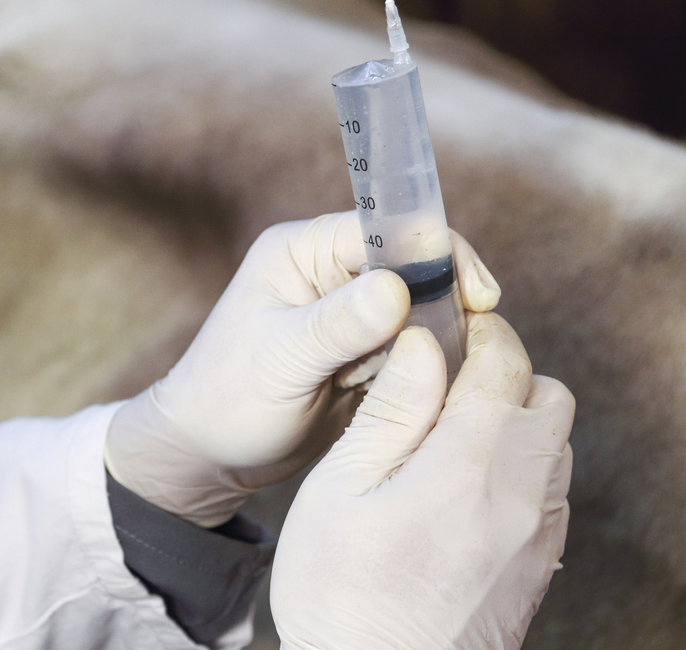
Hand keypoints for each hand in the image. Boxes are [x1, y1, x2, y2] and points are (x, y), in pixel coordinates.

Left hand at [103, 210, 500, 526]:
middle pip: (415, 269)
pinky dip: (421, 373)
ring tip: (408, 386)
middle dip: (439, 310)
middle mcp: (329, 272)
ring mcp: (348, 313)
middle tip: (450, 356)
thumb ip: (337, 325)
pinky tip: (411, 398)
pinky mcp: (363, 352)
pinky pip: (414, 352)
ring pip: (421, 315)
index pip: (389, 228)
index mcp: (302, 251)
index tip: (477, 297)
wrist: (207, 457)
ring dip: (430, 349)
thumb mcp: (281, 361)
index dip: (438, 256)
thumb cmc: (225, 401)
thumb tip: (397, 290)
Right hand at [271, 315, 573, 649]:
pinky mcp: (538, 567)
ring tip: (449, 438)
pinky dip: (520, 469)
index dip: (478, 331)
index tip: (445, 329)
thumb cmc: (343, 596)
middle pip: (549, 396)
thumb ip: (392, 410)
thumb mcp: (341, 490)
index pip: (507, 362)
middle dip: (504, 374)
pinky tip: (464, 487)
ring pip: (556, 444)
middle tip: (444, 385)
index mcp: (469, 465)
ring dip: (515, 423)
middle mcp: (522, 496)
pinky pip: (551, 492)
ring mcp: (539, 536)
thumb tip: (423, 343)